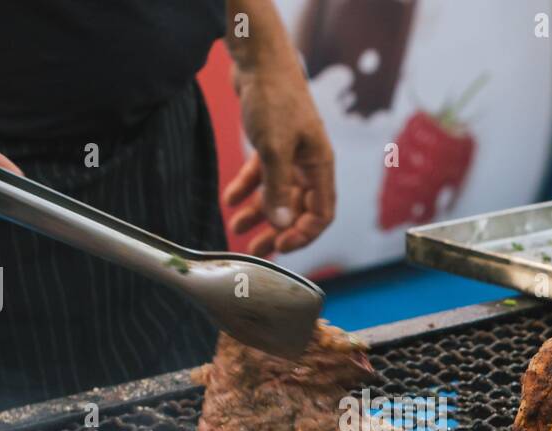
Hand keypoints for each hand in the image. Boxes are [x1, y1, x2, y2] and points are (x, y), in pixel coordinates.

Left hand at [224, 60, 334, 256]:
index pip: (321, 213)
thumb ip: (278, 189)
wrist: (258, 59)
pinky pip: (262, 174)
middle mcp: (308, 162)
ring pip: (277, 193)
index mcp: (320, 165)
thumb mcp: (274, 149)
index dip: (303, 234)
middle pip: (298, 208)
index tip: (279, 245)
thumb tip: (282, 224)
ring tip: (237, 228)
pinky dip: (247, 188)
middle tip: (256, 250)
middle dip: (277, 230)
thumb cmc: (274, 98)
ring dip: (259, 213)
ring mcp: (290, 153)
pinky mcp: (271, 142)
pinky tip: (229, 199)